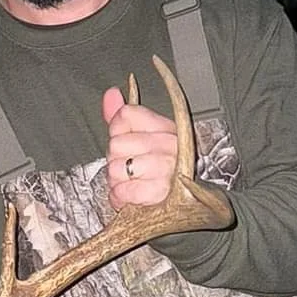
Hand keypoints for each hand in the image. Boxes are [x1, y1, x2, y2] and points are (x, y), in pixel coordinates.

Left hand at [102, 86, 176, 210]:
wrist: (184, 204)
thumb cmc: (158, 169)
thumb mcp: (142, 138)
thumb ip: (121, 116)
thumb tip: (111, 92)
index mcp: (166, 127)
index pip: (126, 114)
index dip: (117, 130)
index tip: (126, 141)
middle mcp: (170, 144)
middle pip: (116, 143)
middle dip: (115, 160)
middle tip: (129, 167)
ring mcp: (167, 169)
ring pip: (115, 168)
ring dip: (117, 181)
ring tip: (131, 182)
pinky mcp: (160, 192)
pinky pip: (123, 191)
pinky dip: (120, 197)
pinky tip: (130, 195)